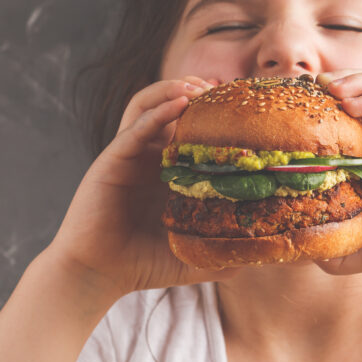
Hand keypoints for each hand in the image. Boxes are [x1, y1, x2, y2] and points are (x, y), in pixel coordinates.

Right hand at [47, 76, 237, 298]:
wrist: (98, 275)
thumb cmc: (143, 264)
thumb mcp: (192, 254)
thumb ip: (222, 251)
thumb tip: (263, 254)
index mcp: (167, 171)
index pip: (191, 128)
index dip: (213, 112)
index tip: (241, 104)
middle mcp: (148, 156)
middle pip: (170, 107)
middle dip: (196, 90)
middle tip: (222, 87)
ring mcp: (129, 155)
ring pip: (148, 105)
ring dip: (173, 89)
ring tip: (198, 86)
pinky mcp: (111, 160)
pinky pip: (135, 128)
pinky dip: (157, 112)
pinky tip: (178, 102)